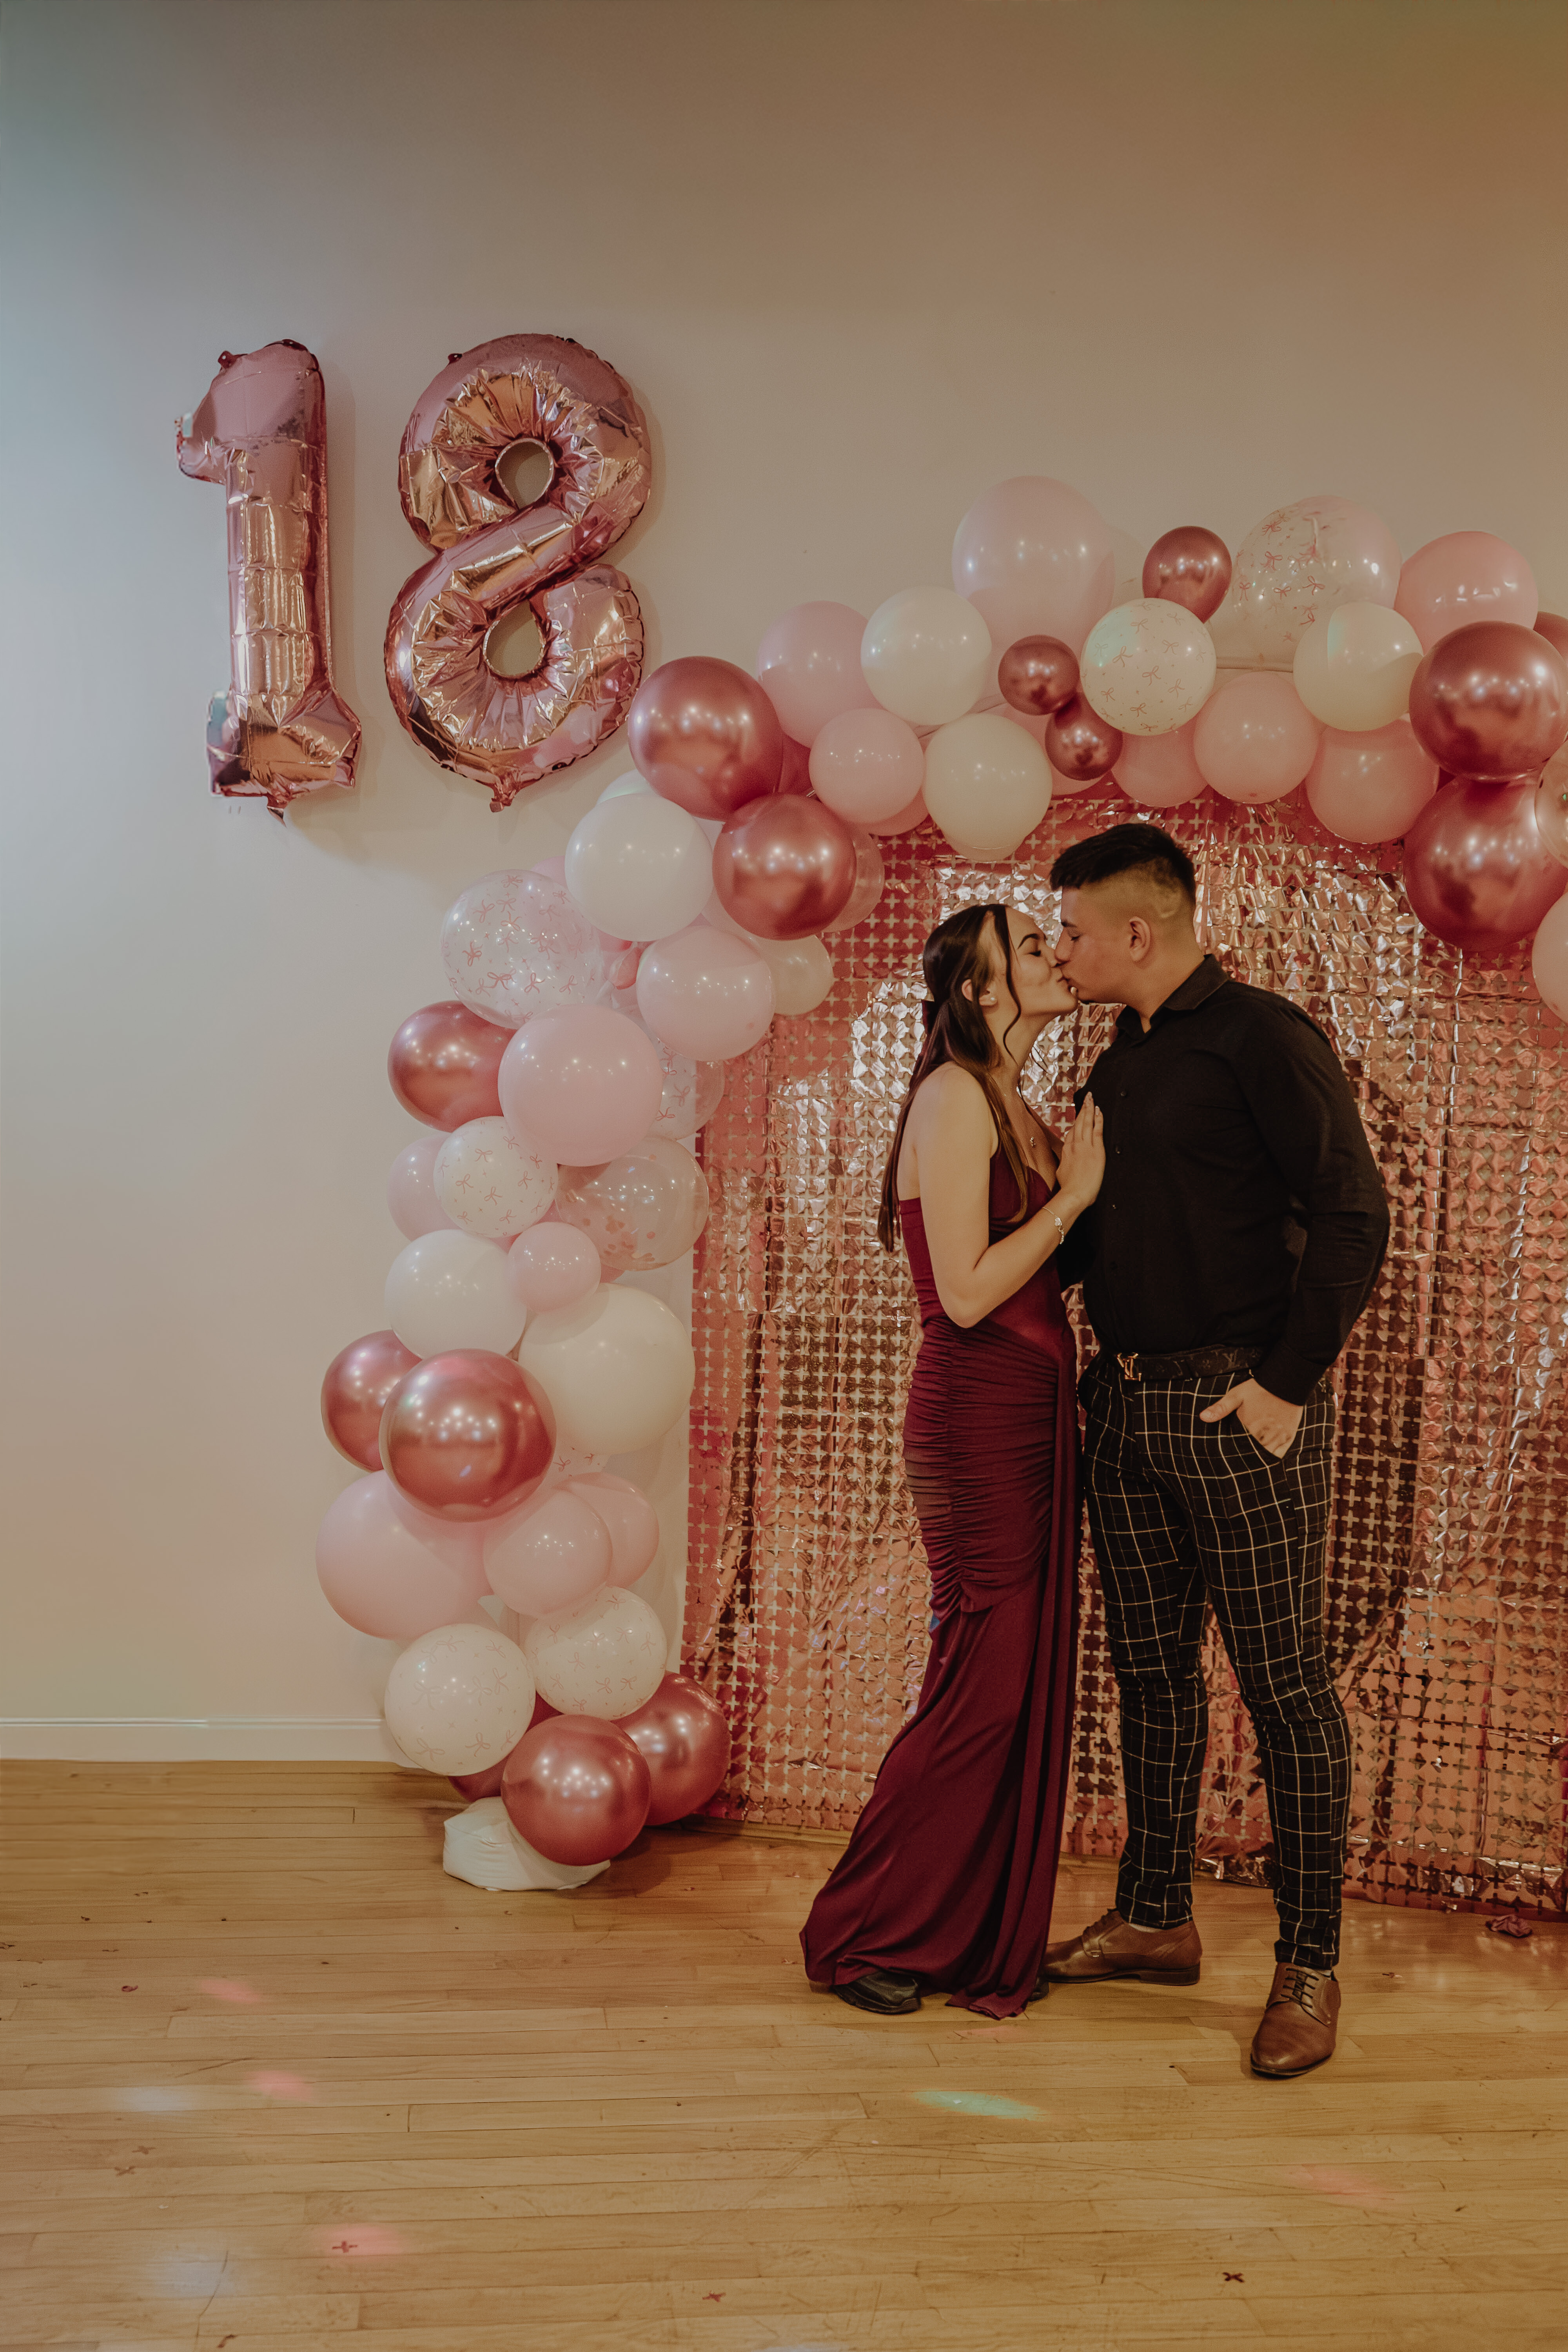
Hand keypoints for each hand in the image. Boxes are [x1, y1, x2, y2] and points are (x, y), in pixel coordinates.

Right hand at [1055, 1093, 1104, 1207]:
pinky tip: (1098, 1111)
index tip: (1079, 1116)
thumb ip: (1065, 1164)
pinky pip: (1097, 1130)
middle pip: (1078, 1123)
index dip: (1076, 1123)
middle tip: (1086, 1098)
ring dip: (1089, 1109)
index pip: (1071, 1133)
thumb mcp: (1061, 1173)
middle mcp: (1074, 1145)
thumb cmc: (1069, 1188)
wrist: (1074, 1194)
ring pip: (1086, 1123)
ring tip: (1091, 1099)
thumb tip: (1067, 1164)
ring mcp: (1085, 1146)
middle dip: (1082, 1109)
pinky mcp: (1096, 1150)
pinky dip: (1097, 1119)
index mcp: (1066, 1151)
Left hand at [1199, 1378, 1301, 1458]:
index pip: (1240, 1447)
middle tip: (1239, 1461)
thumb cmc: (1259, 1389)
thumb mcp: (1236, 1395)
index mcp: (1250, 1427)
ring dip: (1259, 1459)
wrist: (1285, 1381)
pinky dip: (1273, 1457)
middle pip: (1253, 1454)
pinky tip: (1267, 1458)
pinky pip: (1280, 1453)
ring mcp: (1279, 1436)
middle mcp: (1265, 1435)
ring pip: (1267, 1456)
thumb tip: (1203, 1417)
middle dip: (1246, 1457)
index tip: (1229, 1454)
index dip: (1234, 1452)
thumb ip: (1221, 1408)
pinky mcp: (1289, 1436)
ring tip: (1251, 1462)